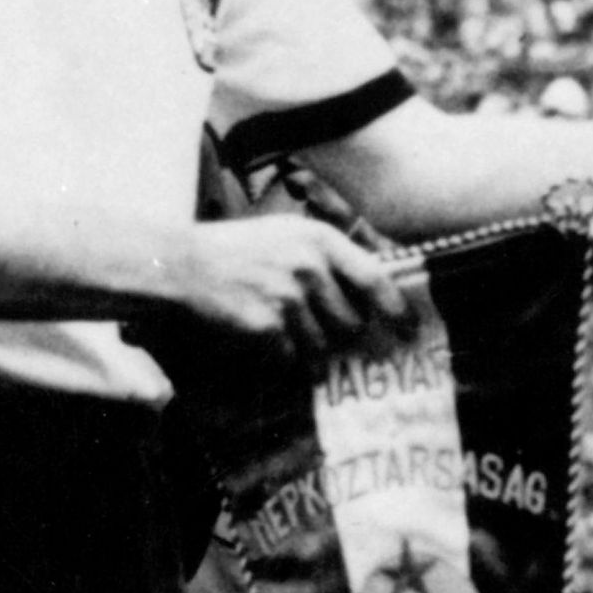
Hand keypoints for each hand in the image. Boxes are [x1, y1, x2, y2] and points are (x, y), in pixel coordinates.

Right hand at [165, 215, 413, 358]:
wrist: (181, 265)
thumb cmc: (237, 250)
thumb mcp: (288, 234)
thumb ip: (329, 255)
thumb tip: (372, 288)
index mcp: (320, 239)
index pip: (376, 279)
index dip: (399, 309)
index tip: (412, 330)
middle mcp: (310, 266)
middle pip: (352, 322)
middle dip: (342, 335)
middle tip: (327, 335)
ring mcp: (289, 297)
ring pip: (323, 345)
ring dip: (310, 348)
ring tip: (284, 330)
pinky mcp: (267, 326)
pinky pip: (292, 357)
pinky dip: (281, 357)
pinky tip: (263, 339)